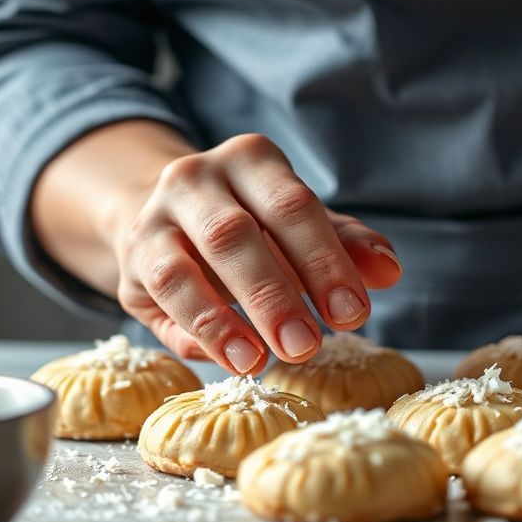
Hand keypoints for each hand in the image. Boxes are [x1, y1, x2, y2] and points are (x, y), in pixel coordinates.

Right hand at [113, 133, 400, 372]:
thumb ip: (346, 245)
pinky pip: (159, 299)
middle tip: (308, 346)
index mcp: (249, 159)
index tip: (353, 312)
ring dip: (224, 320)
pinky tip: (233, 359)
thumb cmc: (254, 224)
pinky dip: (197, 332)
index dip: (323, 260)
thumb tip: (388, 270)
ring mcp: (154, 218)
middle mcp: (194, 178)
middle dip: (274, 295)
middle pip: (234, 235)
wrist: (170, 218)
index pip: (291, 206)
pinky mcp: (132, 260)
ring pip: (181, 269)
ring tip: (262, 362)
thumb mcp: (303, 227)